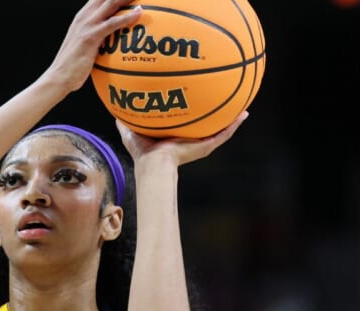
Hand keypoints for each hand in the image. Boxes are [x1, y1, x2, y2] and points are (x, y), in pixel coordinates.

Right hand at [43, 0, 142, 91]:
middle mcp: (84, 16)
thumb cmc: (73, 66)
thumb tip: (111, 41)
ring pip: (110, 3)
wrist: (59, 76)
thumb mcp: (84, 46)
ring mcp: (87, 25)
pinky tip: (139, 12)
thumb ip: (96, 38)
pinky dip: (128, 16)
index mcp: (82, 17)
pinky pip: (113, 22)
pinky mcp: (91, 36)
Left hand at [115, 111, 248, 167]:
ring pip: (220, 130)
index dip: (192, 111)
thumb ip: (124, 117)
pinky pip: (224, 134)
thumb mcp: (131, 129)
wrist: (154, 164)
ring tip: (243, 106)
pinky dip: (234, 125)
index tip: (197, 98)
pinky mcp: (206, 147)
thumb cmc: (142, 152)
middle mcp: (190, 140)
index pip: (187, 123)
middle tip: (224, 97)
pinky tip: (243, 114)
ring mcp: (200, 144)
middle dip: (215, 113)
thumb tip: (116, 102)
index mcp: (176, 136)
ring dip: (231, 119)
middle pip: (206, 125)